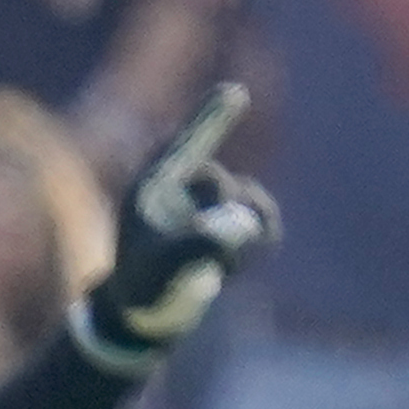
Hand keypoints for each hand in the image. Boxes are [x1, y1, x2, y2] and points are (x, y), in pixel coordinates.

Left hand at [81, 81, 273, 366]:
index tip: (234, 93)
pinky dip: (257, 245)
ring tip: (211, 265)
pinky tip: (231, 266)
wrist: (144, 315)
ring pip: (249, 206)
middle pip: (222, 187)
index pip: (186, 146)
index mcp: (152, 187)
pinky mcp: (234, 221)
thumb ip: (199, 245)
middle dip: (215, 222)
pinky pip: (266, 224)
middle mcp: (182, 187)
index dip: (210, 120)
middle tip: (196, 249)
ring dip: (237, 240)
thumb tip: (237, 228)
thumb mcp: (163, 267)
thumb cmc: (142, 285)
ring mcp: (210, 202)